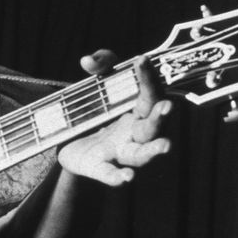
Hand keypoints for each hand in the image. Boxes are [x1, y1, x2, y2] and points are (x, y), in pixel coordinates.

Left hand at [57, 50, 171, 184]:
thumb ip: (100, 65)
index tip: (142, 60)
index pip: (150, 94)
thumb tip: (87, 60)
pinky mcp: (98, 167)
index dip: (148, 78)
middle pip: (153, 126)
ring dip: (153, 150)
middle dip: (160, 116)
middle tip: (167, 105)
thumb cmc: (96, 112)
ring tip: (166, 146)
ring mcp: (119, 152)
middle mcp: (135, 134)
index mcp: (139, 112)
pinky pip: (110, 173)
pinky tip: (126, 178)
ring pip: (141, 154)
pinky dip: (117, 176)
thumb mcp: (99, 83)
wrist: (70, 145)